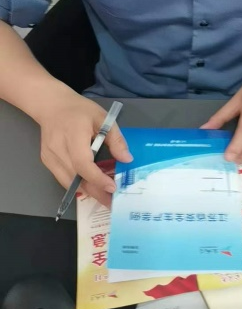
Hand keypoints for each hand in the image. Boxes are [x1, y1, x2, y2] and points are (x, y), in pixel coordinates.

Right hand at [36, 91, 131, 207]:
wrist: (52, 106)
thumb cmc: (80, 110)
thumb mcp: (103, 118)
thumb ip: (115, 139)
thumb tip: (127, 159)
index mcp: (73, 135)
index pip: (83, 163)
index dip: (98, 178)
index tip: (112, 187)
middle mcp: (58, 150)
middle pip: (76, 178)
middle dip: (96, 192)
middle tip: (112, 202)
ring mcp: (49, 158)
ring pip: (68, 182)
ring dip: (87, 191)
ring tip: (104, 198)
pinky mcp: (47, 161)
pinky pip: (63, 178)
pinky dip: (78, 184)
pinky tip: (91, 186)